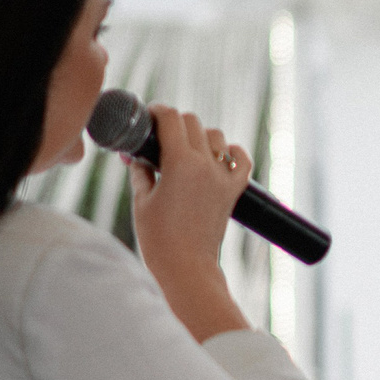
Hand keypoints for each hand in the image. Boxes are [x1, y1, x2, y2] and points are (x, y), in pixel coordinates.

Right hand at [128, 105, 252, 341]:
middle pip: (192, 122)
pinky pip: (242, 161)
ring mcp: (223, 178)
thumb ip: (140, 171)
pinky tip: (220, 156)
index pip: (171, 118)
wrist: (186, 267)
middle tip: (158, 136)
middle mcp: (206, 165)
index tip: (147, 116)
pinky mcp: (234, 192)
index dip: (157, 111)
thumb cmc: (158, 238)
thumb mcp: (141, 199)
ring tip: (184, 150)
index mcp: (180, 162)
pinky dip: (233, 153)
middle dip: (174, 123)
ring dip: (200, 136)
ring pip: (216, 137)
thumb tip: (136, 156)